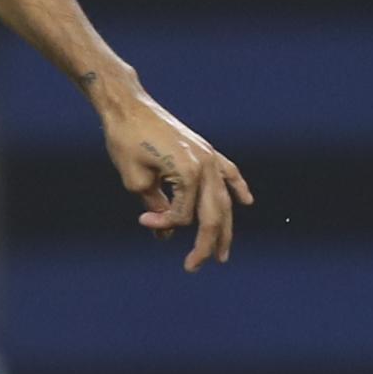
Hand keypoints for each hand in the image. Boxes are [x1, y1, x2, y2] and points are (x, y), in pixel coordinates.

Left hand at [96, 84, 252, 271]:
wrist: (128, 107)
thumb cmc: (125, 141)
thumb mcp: (135, 180)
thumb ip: (154, 207)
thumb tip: (164, 235)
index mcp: (189, 173)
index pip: (183, 216)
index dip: (163, 223)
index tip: (143, 221)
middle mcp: (206, 166)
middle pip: (213, 215)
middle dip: (205, 245)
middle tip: (193, 267)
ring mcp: (210, 157)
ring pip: (224, 200)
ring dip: (225, 228)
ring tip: (223, 253)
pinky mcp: (206, 150)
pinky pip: (229, 173)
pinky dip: (238, 187)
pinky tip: (247, 202)